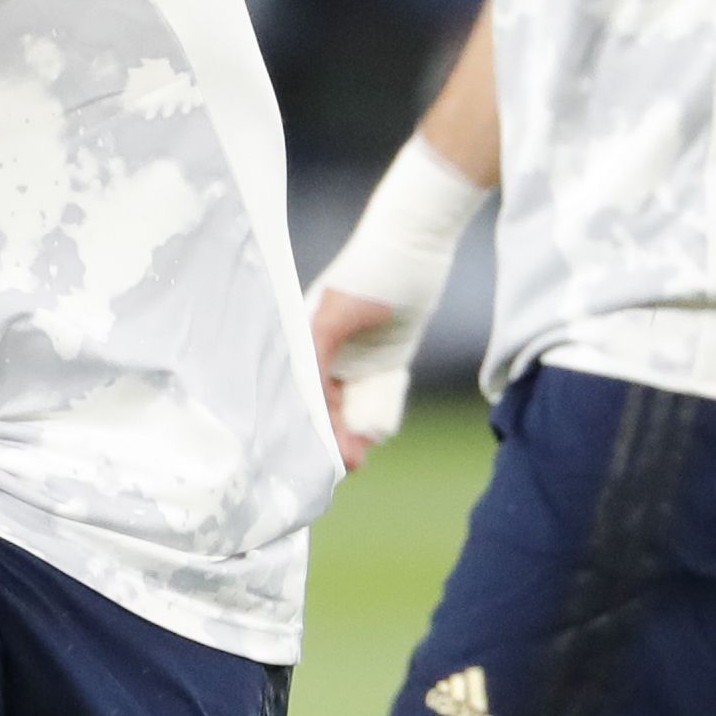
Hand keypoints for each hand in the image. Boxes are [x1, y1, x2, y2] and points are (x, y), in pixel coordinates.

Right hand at [309, 281, 404, 469]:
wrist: (416, 249)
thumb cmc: (367, 276)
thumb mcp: (332, 318)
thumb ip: (315, 358)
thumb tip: (305, 401)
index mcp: (303, 341)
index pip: (300, 391)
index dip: (306, 423)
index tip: (314, 453)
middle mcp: (325, 353)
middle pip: (323, 404)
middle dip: (331, 436)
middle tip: (346, 465)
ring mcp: (355, 357)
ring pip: (348, 406)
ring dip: (351, 434)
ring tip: (359, 460)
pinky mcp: (385, 359)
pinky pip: (374, 398)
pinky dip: (372, 420)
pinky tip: (373, 440)